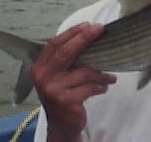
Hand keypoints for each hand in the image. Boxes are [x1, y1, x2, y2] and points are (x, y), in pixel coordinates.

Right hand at [31, 23, 116, 141]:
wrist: (62, 125)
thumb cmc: (64, 94)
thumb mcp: (61, 75)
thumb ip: (69, 58)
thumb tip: (91, 34)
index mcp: (40, 66)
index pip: (55, 43)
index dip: (72, 32)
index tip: (89, 24)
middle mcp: (43, 77)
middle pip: (66, 52)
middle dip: (85, 38)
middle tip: (101, 29)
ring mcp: (53, 90)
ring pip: (85, 71)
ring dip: (101, 72)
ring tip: (110, 76)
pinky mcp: (66, 101)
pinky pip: (90, 87)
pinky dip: (101, 86)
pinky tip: (104, 87)